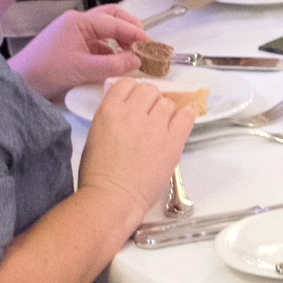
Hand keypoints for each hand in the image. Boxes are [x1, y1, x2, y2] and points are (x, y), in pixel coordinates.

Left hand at [7, 6, 153, 99]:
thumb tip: (139, 60)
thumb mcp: (83, 69)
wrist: (19, 84)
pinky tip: (117, 65)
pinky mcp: (73, 48)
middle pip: (112, 17)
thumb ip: (113, 65)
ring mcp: (75, 35)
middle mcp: (78, 23)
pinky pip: (98, 46)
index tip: (152, 46)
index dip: (136, 33)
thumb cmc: (46, 71)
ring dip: (121, 42)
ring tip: (134, 57)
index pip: (115, 22)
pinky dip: (111, 53)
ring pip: (106, 32)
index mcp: (79, 21)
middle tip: (144, 45)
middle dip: (131, 29)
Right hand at [75, 79, 197, 223]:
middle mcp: (133, 113)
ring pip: (167, 103)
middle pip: (149, 90)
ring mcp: (155, 126)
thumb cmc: (98, 175)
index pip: (126, 84)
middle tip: (150, 115)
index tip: (137, 101)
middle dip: (150, 100)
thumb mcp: (96, 136)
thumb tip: (128, 110)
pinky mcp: (172, 141)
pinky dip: (186, 116)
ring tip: (162, 126)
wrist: (112, 198)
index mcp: (109, 110)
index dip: (133, 92)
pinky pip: (186, 117)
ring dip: (165, 111)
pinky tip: (183, 120)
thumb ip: (112, 118)